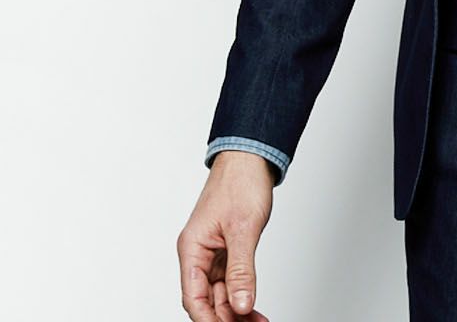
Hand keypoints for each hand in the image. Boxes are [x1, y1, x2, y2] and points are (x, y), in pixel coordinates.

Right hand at [177, 150, 274, 320]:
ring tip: (257, 321)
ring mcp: (213, 251)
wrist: (252, 158)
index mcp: (192, 248)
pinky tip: (254, 307)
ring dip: (237, 309)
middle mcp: (198, 253)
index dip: (209, 319)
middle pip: (207, 299)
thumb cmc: (241, 182)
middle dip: (227, 317)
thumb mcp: (244, 229)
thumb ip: (241, 271)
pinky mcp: (227, 248)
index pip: (193, 297)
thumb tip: (241, 305)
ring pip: (220, 292)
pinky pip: (230, 279)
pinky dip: (242, 292)